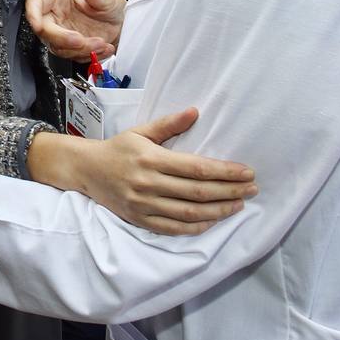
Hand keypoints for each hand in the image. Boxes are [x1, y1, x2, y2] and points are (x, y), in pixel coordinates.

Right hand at [25, 0, 123, 61]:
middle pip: (44, 30)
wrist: (120, 24)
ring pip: (58, 47)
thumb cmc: (108, 5)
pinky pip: (72, 56)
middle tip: (81, 40)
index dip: (32, 13)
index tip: (38, 24)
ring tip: (101, 43)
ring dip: (80, 50)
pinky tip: (103, 48)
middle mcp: (55, 15)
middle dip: (62, 38)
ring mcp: (61, 33)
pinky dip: (88, 55)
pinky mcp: (69, 48)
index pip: (36, 1)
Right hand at [31, 108, 257, 234]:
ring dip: (220, 210)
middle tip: (252, 189)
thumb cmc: (118, 149)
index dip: (225, 172)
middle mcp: (149, 184)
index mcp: (151, 159)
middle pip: (198, 192)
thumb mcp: (141, 132)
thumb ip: (169, 124)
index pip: (196, 168)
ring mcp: (144, 205)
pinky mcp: (141, 220)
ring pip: (190, 212)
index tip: (247, 172)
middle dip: (230, 191)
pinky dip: (197, 226)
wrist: (86, 170)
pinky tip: (214, 219)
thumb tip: (195, 111)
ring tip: (239, 204)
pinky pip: (175, 228)